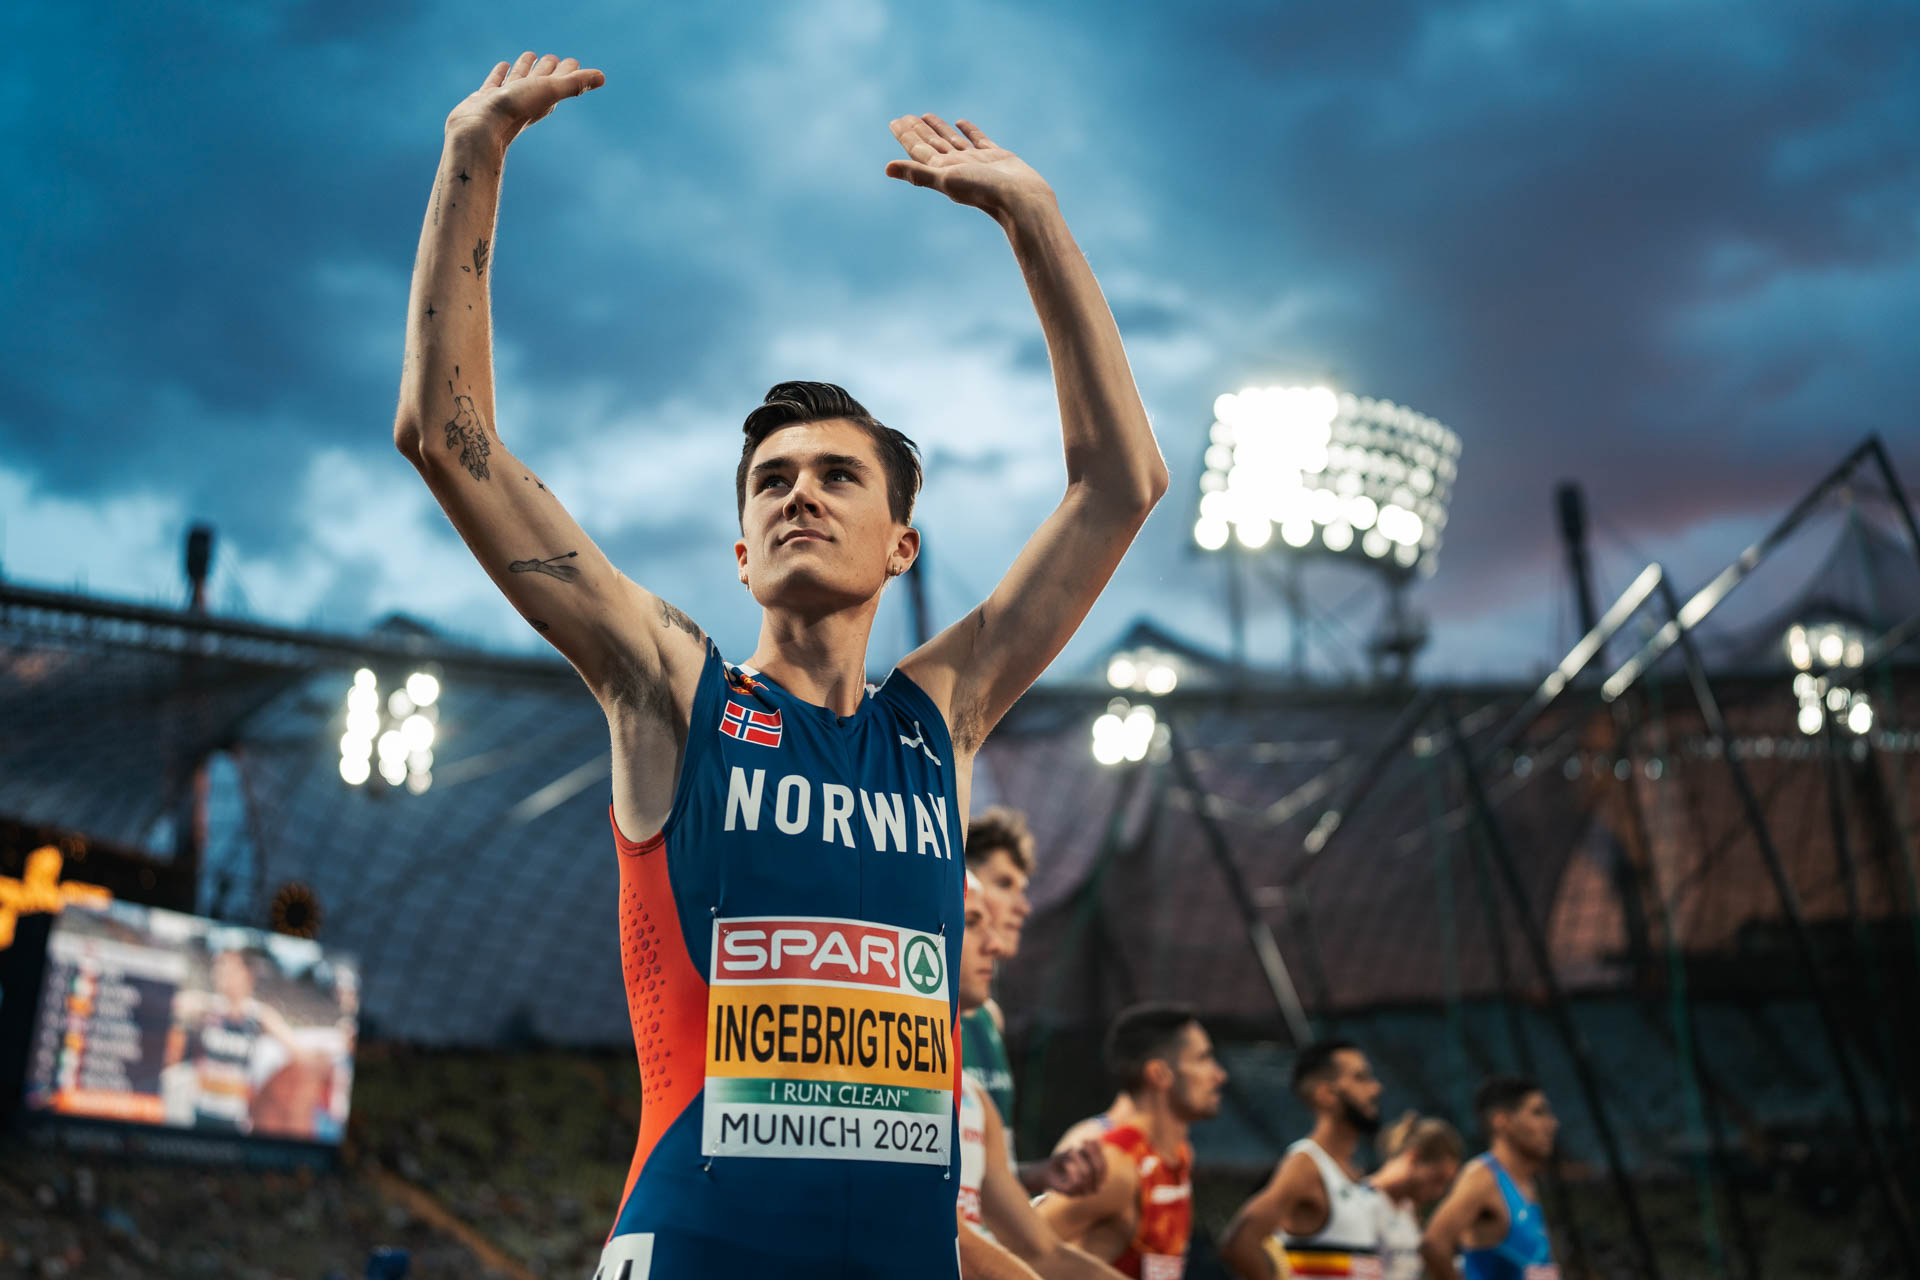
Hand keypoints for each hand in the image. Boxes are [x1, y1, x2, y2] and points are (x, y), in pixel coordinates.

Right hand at [444, 52, 605, 148]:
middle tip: (553, 58)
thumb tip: (602, 77)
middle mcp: (527, 100)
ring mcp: (506, 99)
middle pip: (541, 79)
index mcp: (545, 99)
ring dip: (525, 68)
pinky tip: (503, 66)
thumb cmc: (516, 109)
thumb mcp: (549, 91)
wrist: (480, 128)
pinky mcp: (486, 99)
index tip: (574, 63)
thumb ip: (575, 84)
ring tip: (529, 56)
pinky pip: (496, 82)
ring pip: (519, 79)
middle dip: (548, 68)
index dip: (569, 71)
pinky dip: (501, 73)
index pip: (561, 81)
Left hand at [885, 114, 1055, 222]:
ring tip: (925, 116)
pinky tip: (961, 122)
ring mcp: (976, 161)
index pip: (918, 150)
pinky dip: (968, 130)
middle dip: (918, 131)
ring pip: (952, 141)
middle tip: (904, 117)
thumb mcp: (946, 179)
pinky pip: (978, 140)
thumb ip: (917, 173)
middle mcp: (957, 166)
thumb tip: (886, 168)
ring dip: (938, 129)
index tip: (894, 121)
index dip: (905, 136)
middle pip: (932, 144)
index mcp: (943, 171)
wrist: (1021, 199)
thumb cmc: (983, 191)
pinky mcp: (996, 157)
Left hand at [1039, 1140, 1106, 1195]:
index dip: (1098, 1151)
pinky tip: (1067, 1164)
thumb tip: (1099, 1140)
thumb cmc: (1065, 1161)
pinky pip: (1077, 1181)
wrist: (1048, 1172)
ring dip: (1079, 1159)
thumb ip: (1089, 1149)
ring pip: (1087, 1174)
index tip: (1091, 1139)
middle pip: (1099, 1169)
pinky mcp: (1072, 1193)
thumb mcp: (1078, 1152)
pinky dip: (1072, 1169)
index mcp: (1098, 1178)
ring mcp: (1083, 1192)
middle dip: (1092, 1153)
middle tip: (1083, 1141)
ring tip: (1071, 1151)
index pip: (1103, 1165)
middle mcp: (1094, 1187)